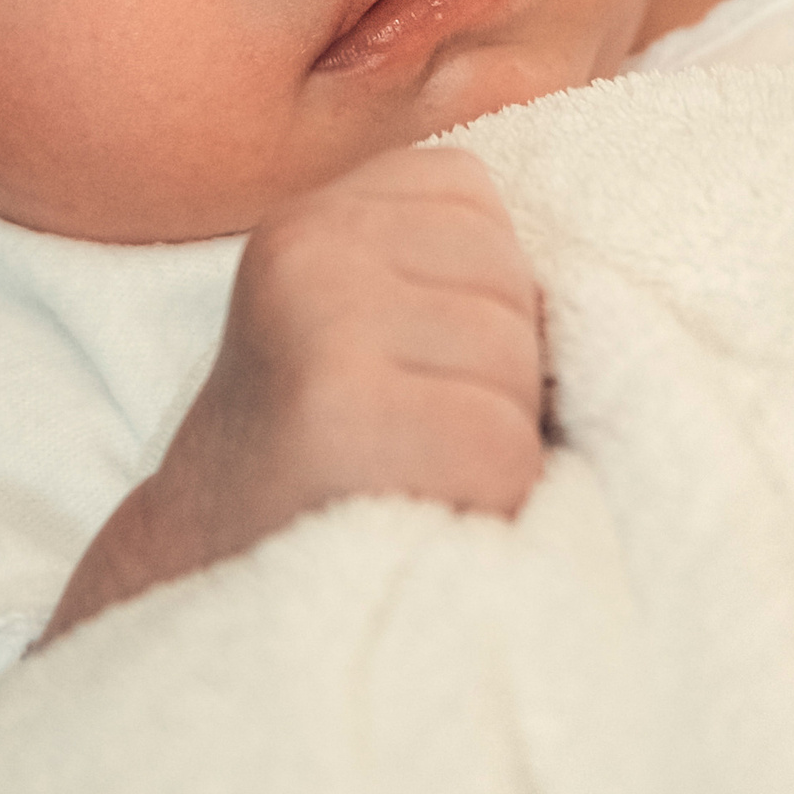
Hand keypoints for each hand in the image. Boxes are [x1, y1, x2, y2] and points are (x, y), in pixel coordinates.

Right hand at [43, 149, 543, 643]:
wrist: (200, 578)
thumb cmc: (321, 458)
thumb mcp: (369, 324)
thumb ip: (453, 277)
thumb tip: (592, 302)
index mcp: (322, 215)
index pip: (487, 215)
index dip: (476, 310)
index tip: (402, 374)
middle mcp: (312, 249)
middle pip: (517, 296)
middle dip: (493, 382)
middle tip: (404, 442)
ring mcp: (321, 325)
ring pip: (518, 374)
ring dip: (490, 450)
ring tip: (406, 477)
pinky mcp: (339, 414)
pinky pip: (502, 450)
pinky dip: (485, 504)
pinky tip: (413, 515)